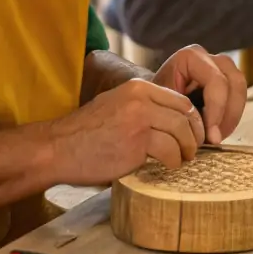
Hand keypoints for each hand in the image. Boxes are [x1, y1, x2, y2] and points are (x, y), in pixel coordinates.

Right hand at [48, 78, 204, 185]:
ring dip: (186, 150)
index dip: (192, 119)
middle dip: (194, 134)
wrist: (58, 148)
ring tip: (180, 160)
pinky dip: (172, 161)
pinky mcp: (136, 142)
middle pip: (185, 114)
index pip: (179, 99)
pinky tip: (166, 167)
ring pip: (181, 132)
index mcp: (137, 87)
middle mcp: (140, 98)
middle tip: (192, 150)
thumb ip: (143, 107)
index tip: (193, 134)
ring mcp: (139, 119)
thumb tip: (173, 122)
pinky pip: (169, 151)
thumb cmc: (86, 132)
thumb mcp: (116, 105)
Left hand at [154, 45, 247, 145]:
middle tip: (216, 139)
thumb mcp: (164, 108)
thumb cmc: (154, 103)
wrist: (151, 101)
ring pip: (240, 89)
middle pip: (234, 81)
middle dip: (228, 114)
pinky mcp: (225, 81)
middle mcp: (209, 57)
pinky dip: (231, 117)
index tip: (211, 136)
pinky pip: (238, 97)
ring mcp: (220, 67)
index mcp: (190, 57)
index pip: (216, 80)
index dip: (218, 109)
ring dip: (232, 116)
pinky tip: (218, 132)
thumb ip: (186, 116)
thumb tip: (211, 136)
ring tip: (216, 137)